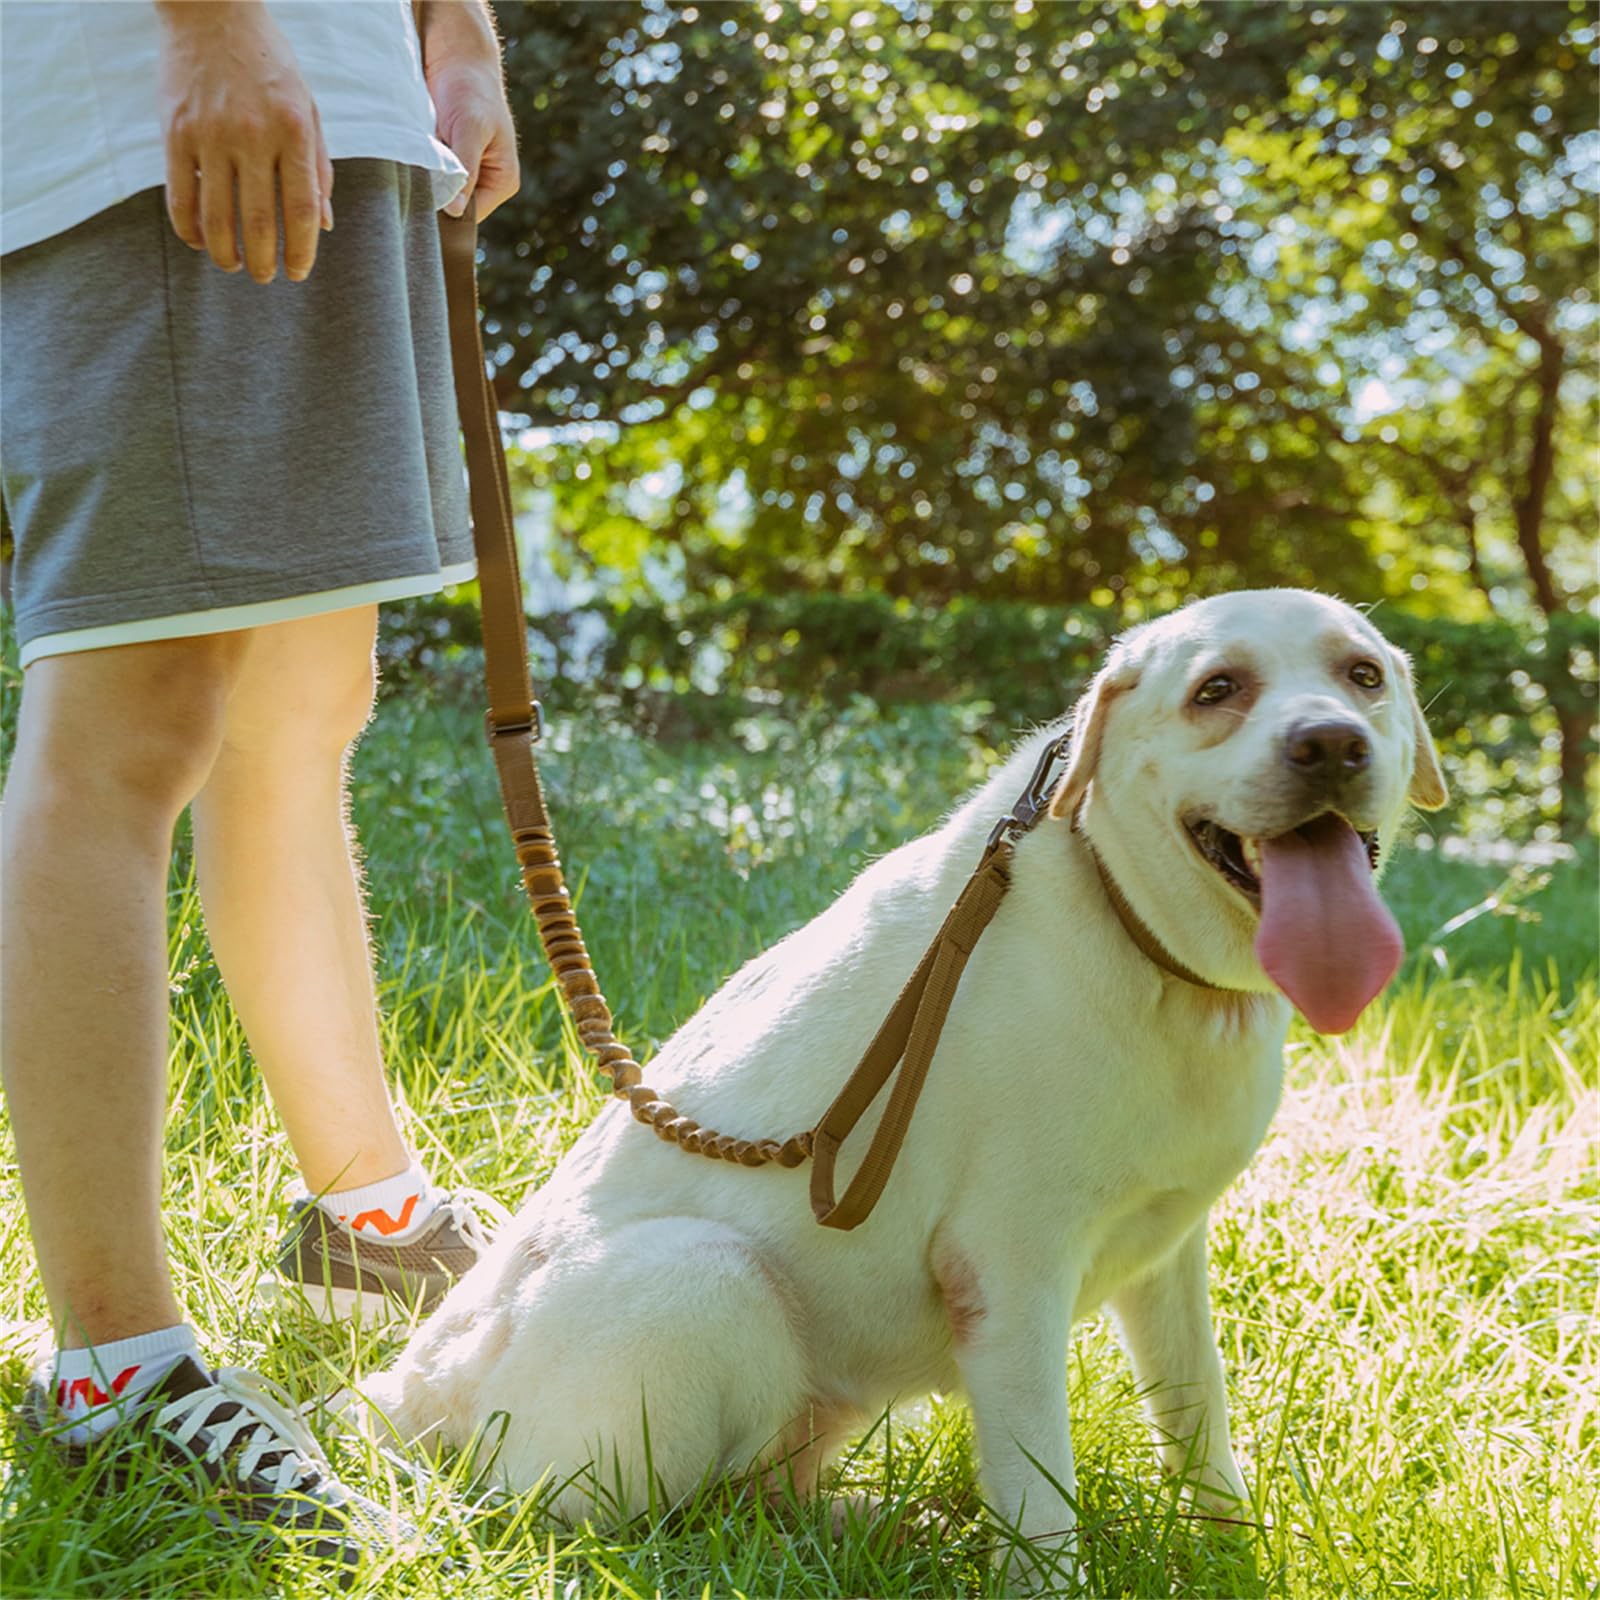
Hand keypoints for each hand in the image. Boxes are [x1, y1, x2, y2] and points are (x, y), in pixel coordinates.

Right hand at [156, 1, 333, 282]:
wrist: (211, 9)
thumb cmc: (268, 64)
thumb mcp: (307, 108)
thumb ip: (317, 165)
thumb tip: (324, 225)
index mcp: (293, 131)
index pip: (302, 209)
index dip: (301, 250)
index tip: (298, 273)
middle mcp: (253, 134)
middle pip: (259, 221)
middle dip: (264, 261)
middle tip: (265, 277)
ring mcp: (210, 133)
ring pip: (216, 216)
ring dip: (225, 253)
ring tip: (233, 265)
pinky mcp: (175, 131)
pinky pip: (180, 195)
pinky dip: (188, 228)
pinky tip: (198, 241)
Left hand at [419, 3, 519, 220]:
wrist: (454, 55)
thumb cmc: (470, 89)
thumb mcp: (469, 130)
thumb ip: (465, 171)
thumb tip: (457, 211)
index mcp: (502, 181)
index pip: (472, 216)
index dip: (449, 214)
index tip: (423, 204)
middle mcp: (486, 183)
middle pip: (456, 209)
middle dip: (435, 200)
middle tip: (412, 188)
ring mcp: (465, 173)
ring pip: (440, 194)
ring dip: (424, 185)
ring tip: (411, 171)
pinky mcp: (445, 162)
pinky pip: (429, 178)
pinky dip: (418, 172)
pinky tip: (408, 163)